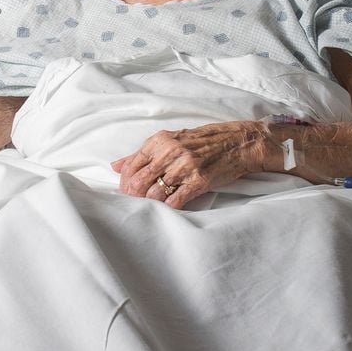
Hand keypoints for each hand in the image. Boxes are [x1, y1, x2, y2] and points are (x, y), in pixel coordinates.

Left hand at [111, 121, 266, 208]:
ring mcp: (185, 167)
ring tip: (148, 207)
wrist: (236, 143)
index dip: (124, 182)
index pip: (132, 165)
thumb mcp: (169, 141)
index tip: (124, 191)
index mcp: (159, 141)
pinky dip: (168, 207)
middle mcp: (170, 152)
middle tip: (132, 204)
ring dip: (149, 203)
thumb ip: (141, 154)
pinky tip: (166, 210)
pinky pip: (176, 199)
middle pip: (140, 180)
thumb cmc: (200, 142)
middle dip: (132, 195)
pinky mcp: (199, 181)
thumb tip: (115, 166)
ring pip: (155, 192)